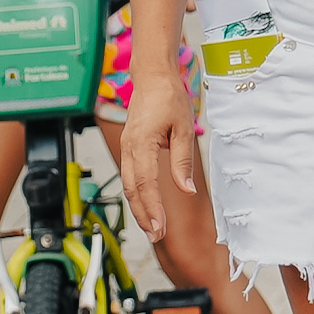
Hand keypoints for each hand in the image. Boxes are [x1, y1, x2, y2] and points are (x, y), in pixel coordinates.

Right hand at [119, 69, 195, 241]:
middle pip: (132, 189)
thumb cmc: (168, 97)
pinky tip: (146, 206)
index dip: (152, 207)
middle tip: (156, 237)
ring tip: (152, 227)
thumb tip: (186, 189)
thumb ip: (182, 161)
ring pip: (128, 184)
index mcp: (143, 142)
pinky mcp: (129, 147)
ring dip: (139, 207)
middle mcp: (130, 147)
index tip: (159, 227)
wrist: (152, 77)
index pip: (145, 182)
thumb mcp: (183, 128)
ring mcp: (127, 147)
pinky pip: (129, 175)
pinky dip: (137, 194)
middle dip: (143, 215)